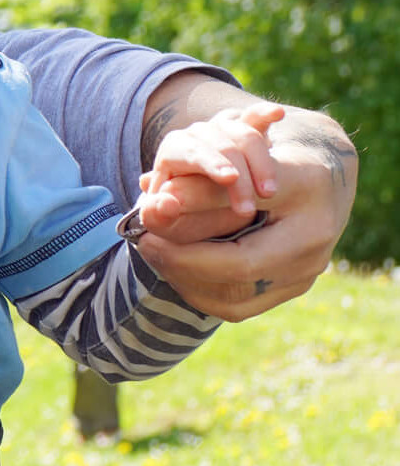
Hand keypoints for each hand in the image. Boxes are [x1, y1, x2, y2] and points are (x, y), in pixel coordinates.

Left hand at [135, 98, 355, 321]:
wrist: (321, 177)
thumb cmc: (278, 162)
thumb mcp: (248, 162)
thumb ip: (206, 187)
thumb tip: (159, 203)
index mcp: (310, 231)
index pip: (240, 262)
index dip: (186, 256)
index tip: (147, 236)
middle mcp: (310, 264)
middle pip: (234, 287)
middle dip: (181, 269)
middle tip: (146, 245)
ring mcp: (299, 281)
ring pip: (232, 303)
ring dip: (186, 282)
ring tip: (157, 253)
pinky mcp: (285, 288)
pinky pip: (237, 304)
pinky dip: (200, 288)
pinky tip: (176, 265)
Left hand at [138, 103, 283, 228]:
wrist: (194, 200)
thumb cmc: (179, 211)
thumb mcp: (166, 218)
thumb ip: (159, 214)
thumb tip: (165, 203)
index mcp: (173, 152)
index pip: (188, 151)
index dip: (209, 162)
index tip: (229, 178)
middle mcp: (196, 135)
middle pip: (221, 145)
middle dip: (240, 175)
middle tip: (251, 206)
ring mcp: (222, 129)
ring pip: (245, 135)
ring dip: (262, 163)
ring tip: (269, 194)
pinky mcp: (246, 129)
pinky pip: (255, 117)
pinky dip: (265, 114)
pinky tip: (277, 113)